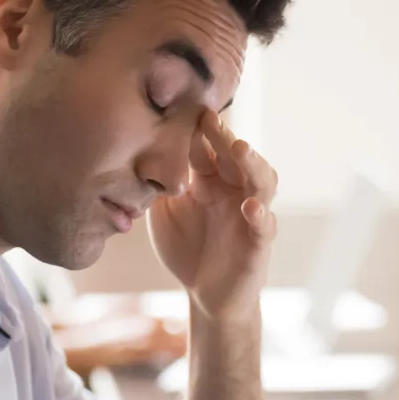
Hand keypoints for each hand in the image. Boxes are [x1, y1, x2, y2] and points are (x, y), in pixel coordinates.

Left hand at [147, 110, 277, 325]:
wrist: (205, 294)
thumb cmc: (187, 248)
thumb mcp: (162, 212)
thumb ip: (155, 186)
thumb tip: (133, 154)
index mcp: (211, 179)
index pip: (208, 147)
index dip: (200, 128)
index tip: (186, 106)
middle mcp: (235, 190)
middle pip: (236, 155)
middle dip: (224, 136)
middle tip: (210, 119)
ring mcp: (250, 214)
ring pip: (262, 180)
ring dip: (253, 163)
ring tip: (239, 148)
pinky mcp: (259, 243)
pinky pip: (265, 225)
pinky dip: (260, 215)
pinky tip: (250, 207)